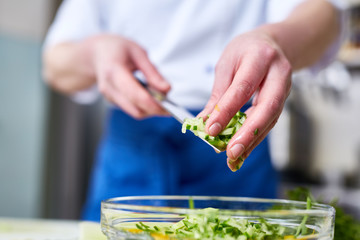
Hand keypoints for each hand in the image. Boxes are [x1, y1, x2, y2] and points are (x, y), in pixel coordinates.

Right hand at [88, 34, 170, 118]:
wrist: (97, 52)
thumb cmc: (119, 49)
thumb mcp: (138, 52)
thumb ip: (152, 72)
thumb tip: (167, 90)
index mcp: (114, 71)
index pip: (135, 94)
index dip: (153, 104)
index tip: (169, 107)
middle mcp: (109, 87)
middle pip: (135, 109)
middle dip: (155, 110)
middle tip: (171, 106)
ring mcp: (109, 96)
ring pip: (135, 112)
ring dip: (151, 109)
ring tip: (163, 99)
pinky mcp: (112, 101)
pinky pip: (132, 109)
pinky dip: (144, 106)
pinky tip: (151, 97)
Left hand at [199, 29, 291, 170]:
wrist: (272, 44)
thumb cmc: (245, 51)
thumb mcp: (227, 64)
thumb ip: (219, 92)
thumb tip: (205, 121)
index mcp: (260, 57)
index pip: (243, 88)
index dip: (227, 110)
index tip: (211, 129)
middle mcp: (278, 73)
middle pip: (267, 107)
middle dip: (248, 133)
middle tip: (231, 152)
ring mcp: (285, 88)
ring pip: (271, 119)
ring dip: (253, 140)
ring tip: (234, 157)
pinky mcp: (282, 101)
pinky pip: (270, 122)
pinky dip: (255, 138)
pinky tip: (243, 151)